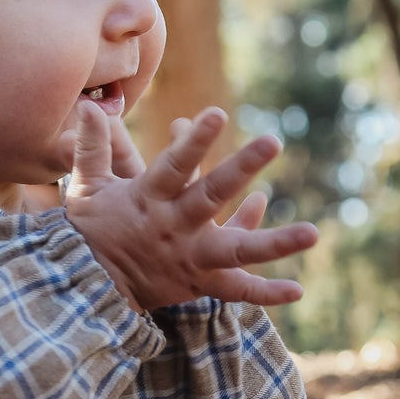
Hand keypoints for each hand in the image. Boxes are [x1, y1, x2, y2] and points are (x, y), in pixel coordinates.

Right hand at [64, 102, 318, 311]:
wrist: (89, 290)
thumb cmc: (91, 231)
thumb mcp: (87, 189)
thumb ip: (92, 147)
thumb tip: (87, 105)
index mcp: (148, 199)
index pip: (173, 166)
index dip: (192, 142)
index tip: (216, 114)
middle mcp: (174, 227)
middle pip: (211, 196)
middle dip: (241, 168)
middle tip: (273, 140)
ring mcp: (191, 257)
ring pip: (236, 250)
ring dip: (274, 243)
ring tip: (312, 233)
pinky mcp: (201, 282)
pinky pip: (236, 291)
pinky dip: (265, 292)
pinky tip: (297, 289)